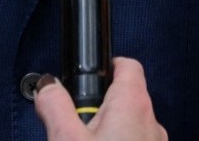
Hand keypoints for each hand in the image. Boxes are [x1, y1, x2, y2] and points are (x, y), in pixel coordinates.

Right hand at [34, 57, 166, 140]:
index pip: (128, 65)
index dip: (107, 65)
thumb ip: (55, 106)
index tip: (87, 76)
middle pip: (126, 96)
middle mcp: (151, 121)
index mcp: (133, 104)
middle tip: (77, 124)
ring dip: (108, 129)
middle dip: (100, 105)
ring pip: (131, 124)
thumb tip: (47, 86)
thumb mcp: (66, 139)